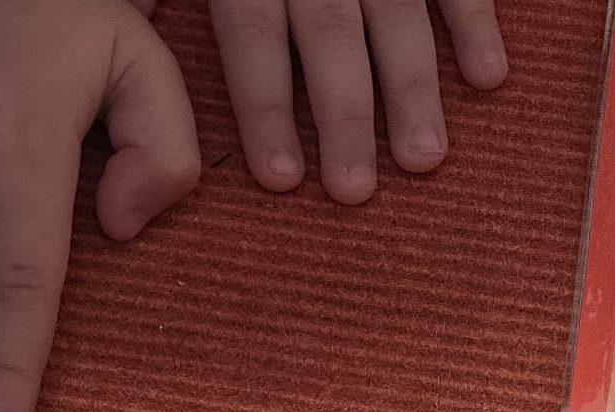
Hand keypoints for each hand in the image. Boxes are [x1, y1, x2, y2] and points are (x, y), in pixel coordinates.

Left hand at [210, 0, 505, 202]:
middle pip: (329, 33)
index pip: (252, 29)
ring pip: (397, 14)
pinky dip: (474, 24)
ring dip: (412, 88)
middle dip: (344, 114)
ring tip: (424, 159)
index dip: (264, 103)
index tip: (280, 178)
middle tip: (354, 191)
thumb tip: (127, 31)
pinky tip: (487, 81)